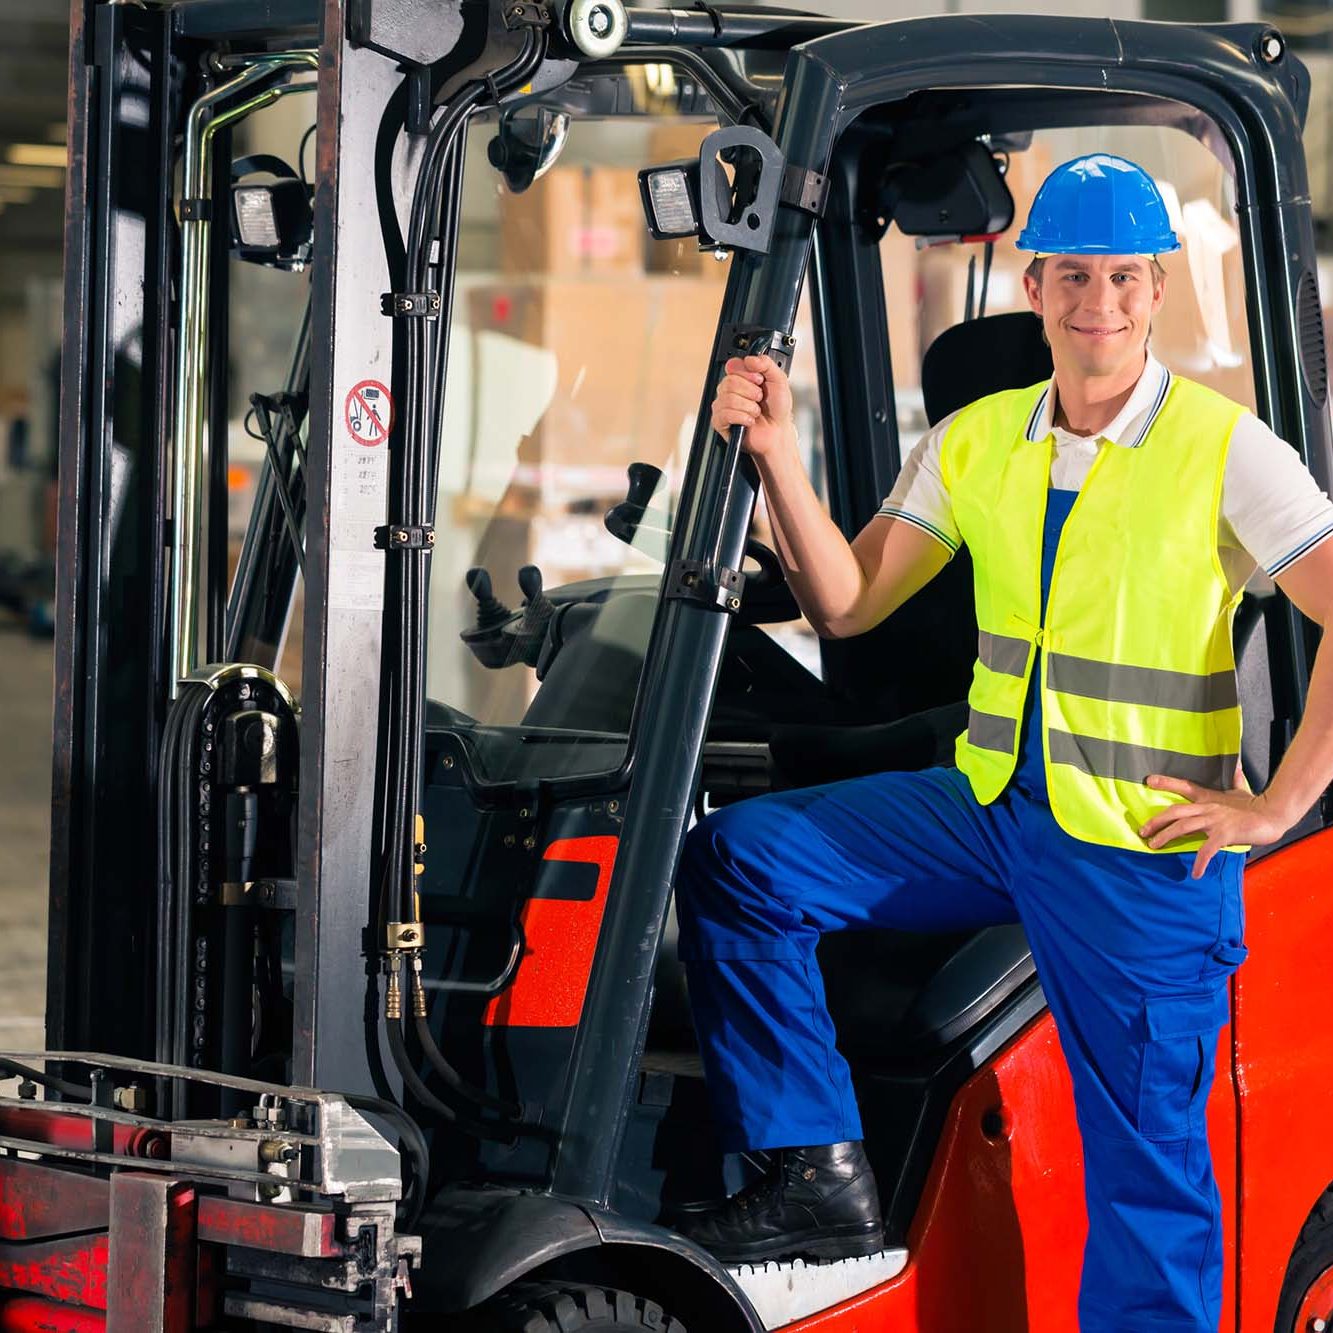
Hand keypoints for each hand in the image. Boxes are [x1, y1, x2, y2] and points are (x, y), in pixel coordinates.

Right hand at [709, 354, 794, 458]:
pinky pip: (725, 414)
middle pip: (729, 382)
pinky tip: (749, 421)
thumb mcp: (779, 380)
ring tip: (756, 412)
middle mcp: (730, 390)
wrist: (778, 432)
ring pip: (728, 399)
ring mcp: (723, 406)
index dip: (747, 373)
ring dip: (748, 406)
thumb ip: (766, 364)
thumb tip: (750, 359)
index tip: (759, 380)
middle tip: (759, 399)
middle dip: (750, 392)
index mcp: (741, 378)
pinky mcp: (720, 422)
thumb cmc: (777, 409)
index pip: (733, 365)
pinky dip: (742, 417)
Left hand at [1138, 766, 1292, 877]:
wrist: (1274, 815)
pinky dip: (1200, 861)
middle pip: (1175, 811)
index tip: (1148, 781)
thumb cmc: (1256, 804)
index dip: (1166, 783)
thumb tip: (1236, 765)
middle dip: (1156, 821)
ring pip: (1183, 827)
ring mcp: (1215, 820)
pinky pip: (1208, 849)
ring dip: (1166, 837)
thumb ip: (1235, 779)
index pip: (1185, 786)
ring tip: (1154, 846)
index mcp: (1209, 798)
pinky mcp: (1225, 833)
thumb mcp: (1242, 790)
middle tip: (1143, 832)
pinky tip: (1196, 873)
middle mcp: (1208, 807)